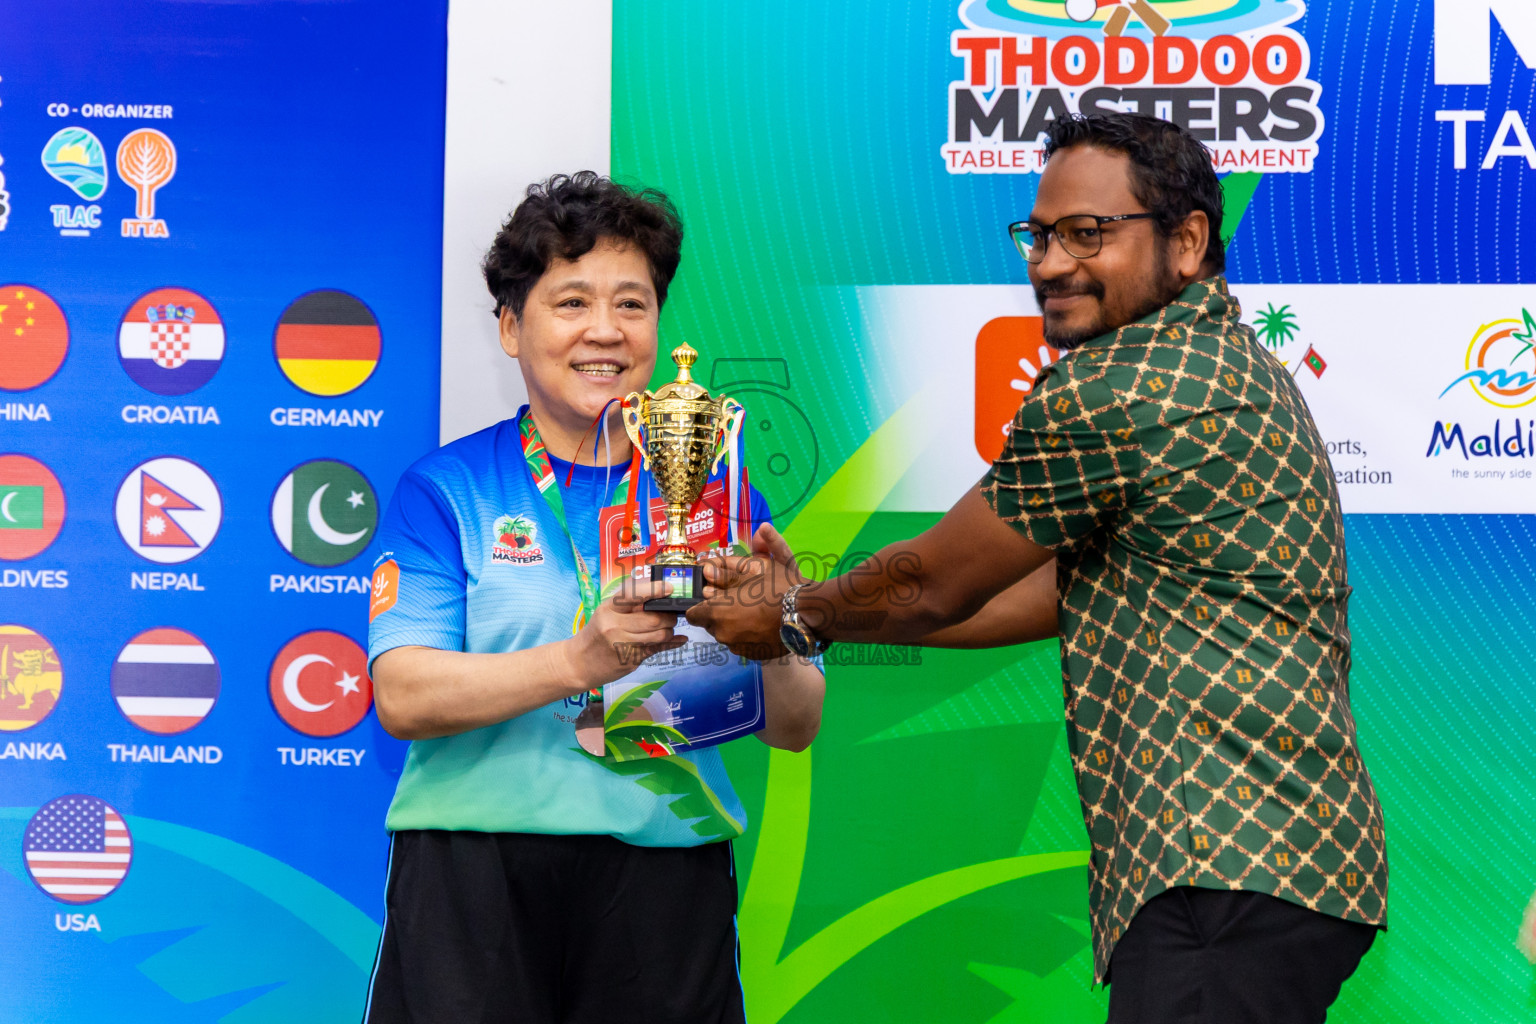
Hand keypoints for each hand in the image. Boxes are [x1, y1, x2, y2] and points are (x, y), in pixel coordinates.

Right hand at [565, 576, 685, 687]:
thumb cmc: (596, 633)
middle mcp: (614, 626)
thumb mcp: (605, 613)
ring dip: (669, 631)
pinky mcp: (629, 660)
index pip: (633, 595)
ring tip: (666, 629)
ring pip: (659, 635)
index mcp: (608, 609)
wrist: (578, 663)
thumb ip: (628, 604)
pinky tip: (678, 640)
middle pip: (653, 618)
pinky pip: (657, 649)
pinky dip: (671, 643)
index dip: (654, 590)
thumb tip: (659, 593)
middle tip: (671, 615)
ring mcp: (621, 645)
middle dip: (669, 616)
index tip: (669, 588)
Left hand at [687, 547, 797, 660]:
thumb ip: (724, 573)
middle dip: (718, 614)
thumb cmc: (777, 588)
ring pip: (726, 635)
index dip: (700, 606)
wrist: (805, 613)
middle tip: (737, 602)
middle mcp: (723, 633)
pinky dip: (747, 636)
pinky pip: (741, 644)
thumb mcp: (752, 572)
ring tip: (753, 613)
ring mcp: (738, 647)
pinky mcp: (752, 655)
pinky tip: (762, 624)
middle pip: (709, 625)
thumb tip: (706, 569)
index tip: (711, 599)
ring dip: (732, 626)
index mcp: (717, 612)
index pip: (692, 614)